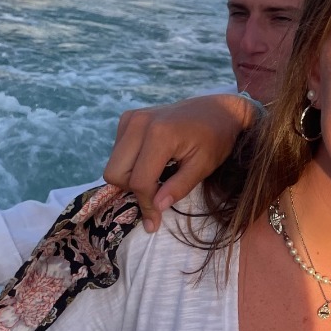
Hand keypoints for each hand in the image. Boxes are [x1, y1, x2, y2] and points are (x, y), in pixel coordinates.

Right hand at [102, 94, 256, 230]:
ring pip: (113, 164)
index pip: (139, 181)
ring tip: (157, 177)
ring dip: (130, 178)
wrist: (217, 109)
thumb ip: (179, 188)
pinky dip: (130, 164)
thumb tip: (156, 208)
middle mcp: (139, 123)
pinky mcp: (128, 118)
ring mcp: (131, 118)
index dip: (146, 205)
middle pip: (115, 173)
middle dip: (133, 190)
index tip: (155, 221)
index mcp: (160, 134)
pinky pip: (117, 152)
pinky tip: (151, 161)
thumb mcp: (204, 166)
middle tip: (157, 194)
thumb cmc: (216, 139)